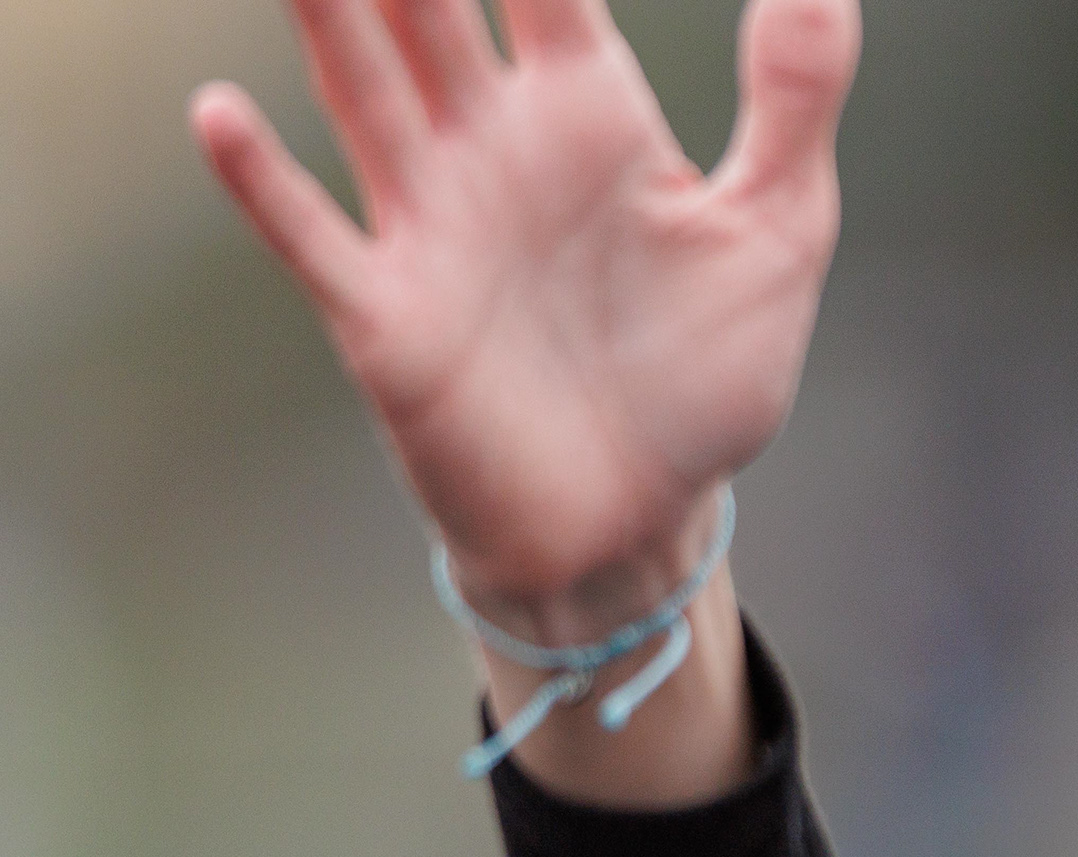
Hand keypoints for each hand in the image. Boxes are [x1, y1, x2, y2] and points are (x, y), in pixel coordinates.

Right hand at [191, 0, 857, 637]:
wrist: (641, 520)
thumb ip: (793, 104)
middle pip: (424, 4)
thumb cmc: (702, 375)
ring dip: (324, 13)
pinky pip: (313, 235)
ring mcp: (431, 223)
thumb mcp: (777, 234)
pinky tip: (219, 114)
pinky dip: (263, 181)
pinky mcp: (390, 316)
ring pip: (359, 85)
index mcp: (586, 110)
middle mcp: (491, 143)